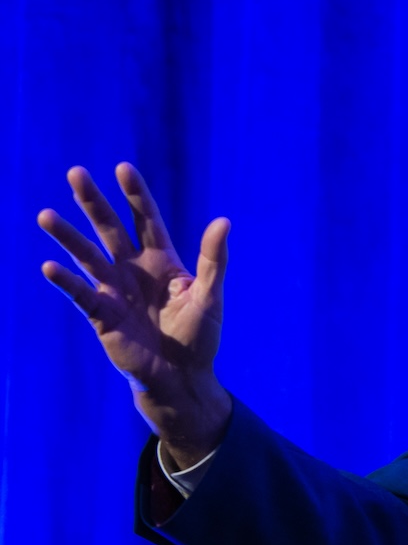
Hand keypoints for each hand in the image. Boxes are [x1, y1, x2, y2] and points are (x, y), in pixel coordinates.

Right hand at [38, 163, 234, 465]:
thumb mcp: (210, 296)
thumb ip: (214, 260)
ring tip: (46, 215)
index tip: (122, 168)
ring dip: (67, 236)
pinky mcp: (100, 314)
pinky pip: (80, 294)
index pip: (146, 220)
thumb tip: (224, 221)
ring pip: (86, 255)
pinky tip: (49, 267)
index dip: (135, 195)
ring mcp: (113, 289)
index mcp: (161, 261)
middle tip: (75, 172)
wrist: (181, 376)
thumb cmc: (199, 336)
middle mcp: (133, 269)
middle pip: (109, 228)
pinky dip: (66, 281)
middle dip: (93, 202)